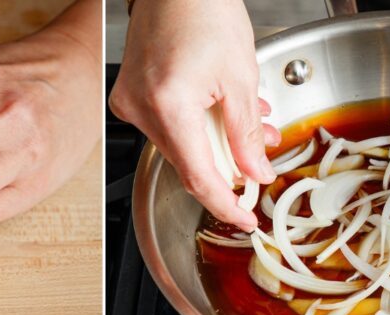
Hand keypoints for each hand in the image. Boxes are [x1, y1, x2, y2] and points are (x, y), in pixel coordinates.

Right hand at [109, 0, 277, 231]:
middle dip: (229, 165)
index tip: (245, 219)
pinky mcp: (128, 94)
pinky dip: (196, 126)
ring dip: (216, 143)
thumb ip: (246, 133)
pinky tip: (220, 110)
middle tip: (261, 160)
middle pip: (188, 162)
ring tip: (251, 122)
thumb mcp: (240, 76)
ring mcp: (129, 102)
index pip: (198, 176)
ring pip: (179, 145)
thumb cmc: (203, 10)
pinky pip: (166, 125)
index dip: (225, 204)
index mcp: (168, 106)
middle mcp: (140, 108)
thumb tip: (254, 172)